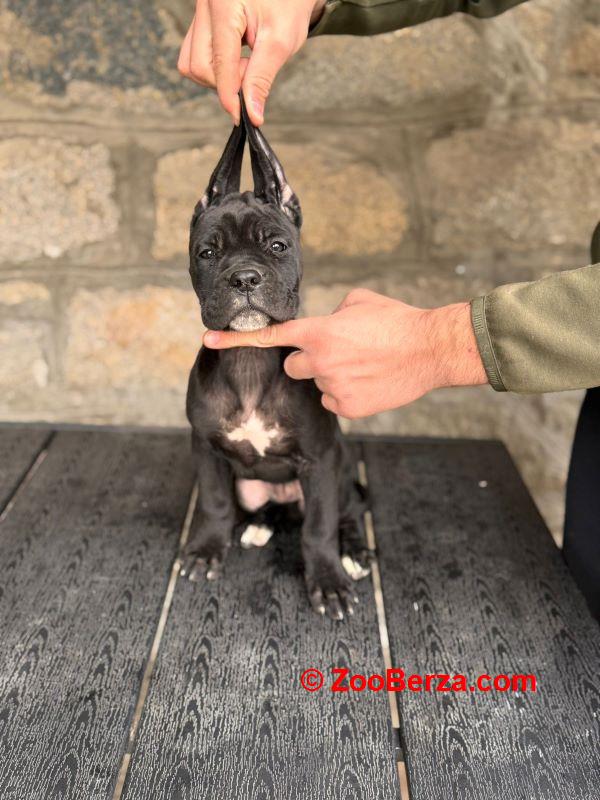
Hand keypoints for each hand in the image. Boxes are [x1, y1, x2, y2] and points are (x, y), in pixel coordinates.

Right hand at [178, 0, 326, 125]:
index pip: (218, 63)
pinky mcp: (202, 22)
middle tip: (252, 72)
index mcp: (223, 6)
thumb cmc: (289, 5)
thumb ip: (262, 79)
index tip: (242, 117)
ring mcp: (200, 13)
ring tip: (247, 63)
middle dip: (224, 82)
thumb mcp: (281, 42)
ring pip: (192, 63)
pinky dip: (217, 66)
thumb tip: (251, 114)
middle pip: (197, 66)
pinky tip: (238, 59)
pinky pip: (197, 54)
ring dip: (218, 76)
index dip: (229, 96)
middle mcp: (205, 6)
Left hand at [203, 289, 487, 418]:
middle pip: (292, 367)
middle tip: (337, 354)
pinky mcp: (347, 407)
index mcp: (319, 332)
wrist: (430, 350)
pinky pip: (334, 402)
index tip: (207, 339)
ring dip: (331, 377)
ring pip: (317, 385)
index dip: (236, 338)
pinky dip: (346, 395)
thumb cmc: (397, 321)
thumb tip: (325, 324)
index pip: (269, 336)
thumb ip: (331, 313)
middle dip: (307, 362)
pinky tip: (368, 383)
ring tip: (363, 366)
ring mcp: (333, 387)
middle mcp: (319, 361)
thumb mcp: (359, 302)